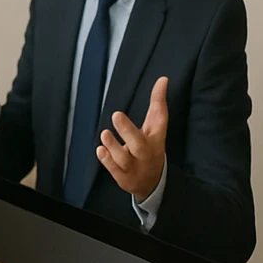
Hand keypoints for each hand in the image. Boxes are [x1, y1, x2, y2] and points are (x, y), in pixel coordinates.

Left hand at [97, 76, 168, 201]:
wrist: (152, 183)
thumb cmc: (150, 147)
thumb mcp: (155, 128)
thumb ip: (157, 104)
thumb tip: (163, 79)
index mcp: (156, 138)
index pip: (160, 119)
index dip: (160, 102)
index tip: (161, 82)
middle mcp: (146, 153)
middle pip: (139, 144)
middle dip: (128, 130)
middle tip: (116, 115)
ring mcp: (135, 167)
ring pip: (124, 158)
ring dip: (114, 146)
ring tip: (105, 133)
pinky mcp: (124, 177)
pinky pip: (115, 170)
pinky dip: (107, 161)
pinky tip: (100, 150)